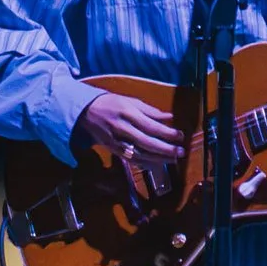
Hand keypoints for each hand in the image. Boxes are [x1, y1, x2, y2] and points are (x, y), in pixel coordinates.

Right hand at [74, 86, 184, 202]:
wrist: (85, 112)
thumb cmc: (111, 103)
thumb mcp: (130, 101)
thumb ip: (150, 110)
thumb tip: (169, 116)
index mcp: (127, 112)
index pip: (151, 125)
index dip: (167, 132)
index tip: (181, 136)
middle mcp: (122, 128)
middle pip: (147, 142)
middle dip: (165, 149)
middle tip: (181, 152)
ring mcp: (117, 141)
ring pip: (140, 154)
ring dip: (158, 159)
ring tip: (173, 160)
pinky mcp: (113, 150)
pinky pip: (131, 159)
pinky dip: (145, 164)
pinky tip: (157, 165)